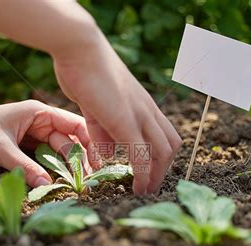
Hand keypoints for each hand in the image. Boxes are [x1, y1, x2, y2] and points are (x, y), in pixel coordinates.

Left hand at [0, 100, 97, 187]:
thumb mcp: (0, 149)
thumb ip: (25, 167)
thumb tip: (48, 187)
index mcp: (39, 113)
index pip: (74, 125)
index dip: (89, 143)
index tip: (97, 164)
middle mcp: (41, 122)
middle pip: (69, 142)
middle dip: (78, 161)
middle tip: (86, 183)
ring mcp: (34, 135)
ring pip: (58, 153)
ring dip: (65, 168)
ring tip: (75, 186)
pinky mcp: (26, 146)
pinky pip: (44, 159)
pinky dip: (51, 170)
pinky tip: (57, 182)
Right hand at [53, 34, 181, 194]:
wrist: (80, 48)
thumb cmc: (84, 73)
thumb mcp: (95, 107)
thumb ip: (101, 131)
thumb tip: (106, 155)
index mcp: (143, 105)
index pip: (165, 135)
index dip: (161, 158)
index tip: (149, 175)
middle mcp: (148, 109)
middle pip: (171, 145)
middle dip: (163, 170)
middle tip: (150, 188)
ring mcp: (140, 114)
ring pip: (163, 151)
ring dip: (156, 175)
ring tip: (144, 191)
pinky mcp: (125, 119)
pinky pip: (141, 153)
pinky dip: (143, 173)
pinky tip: (137, 186)